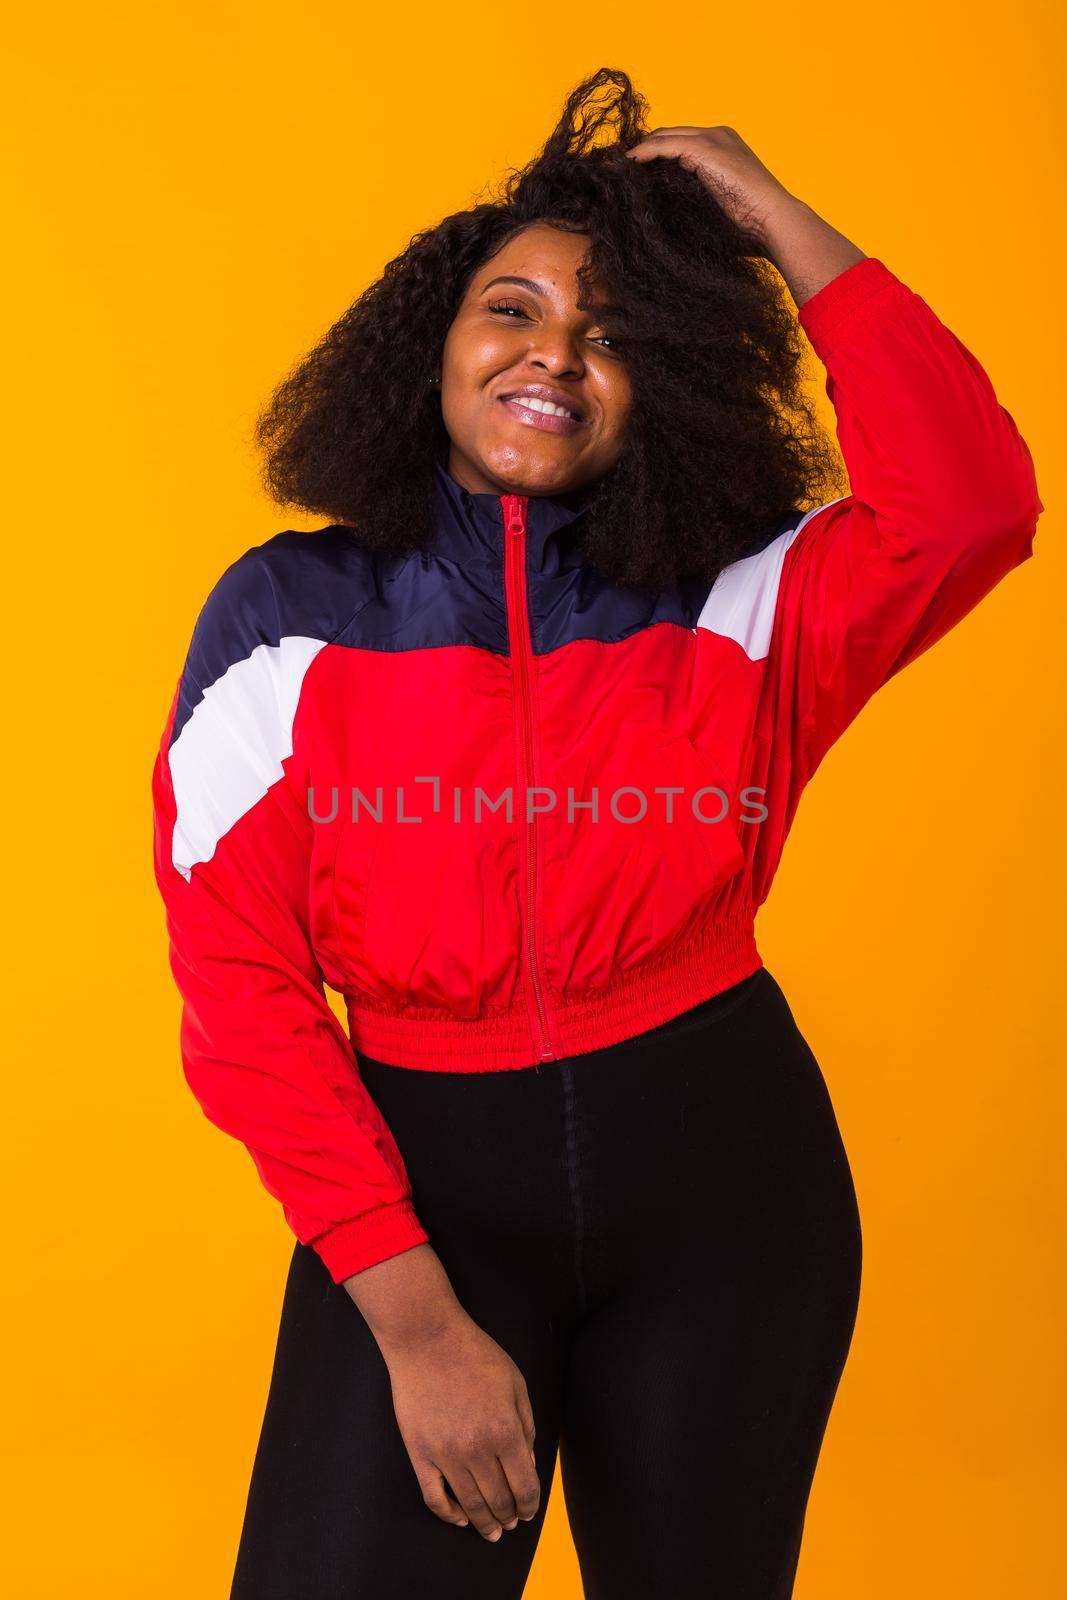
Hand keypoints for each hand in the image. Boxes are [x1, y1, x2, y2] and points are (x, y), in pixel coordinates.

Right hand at [344, 1244, 539, 1541]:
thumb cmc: (475, 1355)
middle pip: (499, 1501)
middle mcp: (477, 1449)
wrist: (427, 1339)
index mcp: (505, 1431)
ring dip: (484, 1523)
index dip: (530, 1506)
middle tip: (512, 1524)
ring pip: (469, 1504)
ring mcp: (445, 1454)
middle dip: (509, 1517)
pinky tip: (460, 1517)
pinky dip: (448, 1513)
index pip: (524, 1487)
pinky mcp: (419, 1453)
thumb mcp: (515, 1383)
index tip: (529, 1512)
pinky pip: (433, 1496)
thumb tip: (527, 1463)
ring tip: (492, 1531)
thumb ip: (526, 1426)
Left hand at [626, 123, 866, 306]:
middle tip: (615, 167)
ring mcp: (713, 140)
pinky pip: (666, 145)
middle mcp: (718, 135)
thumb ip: (698, 196)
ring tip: (615, 167)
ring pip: (665, 136)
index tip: (630, 170)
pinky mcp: (707, 149)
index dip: (654, 153)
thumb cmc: (752, 226)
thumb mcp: (718, 206)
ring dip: (638, 151)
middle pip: (669, 134)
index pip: (679, 142)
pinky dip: (646, 153)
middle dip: (641, 148)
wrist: (774, 222)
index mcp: (723, 145)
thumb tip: (670, 210)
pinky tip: (629, 163)